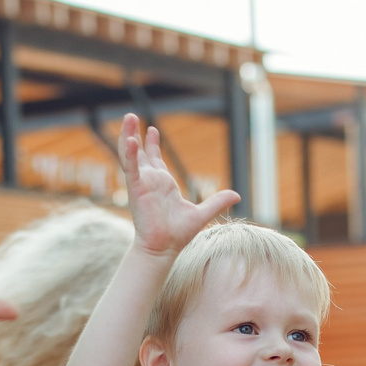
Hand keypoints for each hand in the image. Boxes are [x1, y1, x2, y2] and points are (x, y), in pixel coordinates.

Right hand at [120, 113, 238, 255]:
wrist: (164, 248)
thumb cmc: (177, 234)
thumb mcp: (201, 213)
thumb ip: (217, 202)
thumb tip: (237, 195)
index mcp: (163, 185)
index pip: (154, 159)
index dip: (152, 144)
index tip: (151, 129)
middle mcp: (150, 181)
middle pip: (140, 153)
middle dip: (135, 134)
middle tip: (131, 117)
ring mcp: (142, 184)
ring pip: (131, 155)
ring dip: (128, 136)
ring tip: (128, 118)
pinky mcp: (136, 189)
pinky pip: (131, 168)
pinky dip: (129, 154)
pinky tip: (129, 140)